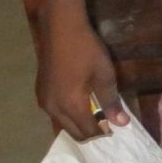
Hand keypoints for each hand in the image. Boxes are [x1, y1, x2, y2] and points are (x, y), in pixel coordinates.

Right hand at [36, 5, 125, 138]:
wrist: (60, 29)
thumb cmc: (86, 50)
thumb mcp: (104, 75)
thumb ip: (111, 101)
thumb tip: (121, 124)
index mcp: (70, 106)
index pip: (88, 132)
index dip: (102, 133)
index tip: (115, 129)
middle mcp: (53, 109)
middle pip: (73, 132)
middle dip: (90, 132)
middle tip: (106, 124)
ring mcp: (44, 101)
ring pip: (62, 123)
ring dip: (78, 124)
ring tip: (95, 115)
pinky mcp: (40, 92)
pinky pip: (55, 113)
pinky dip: (68, 115)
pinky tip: (79, 105)